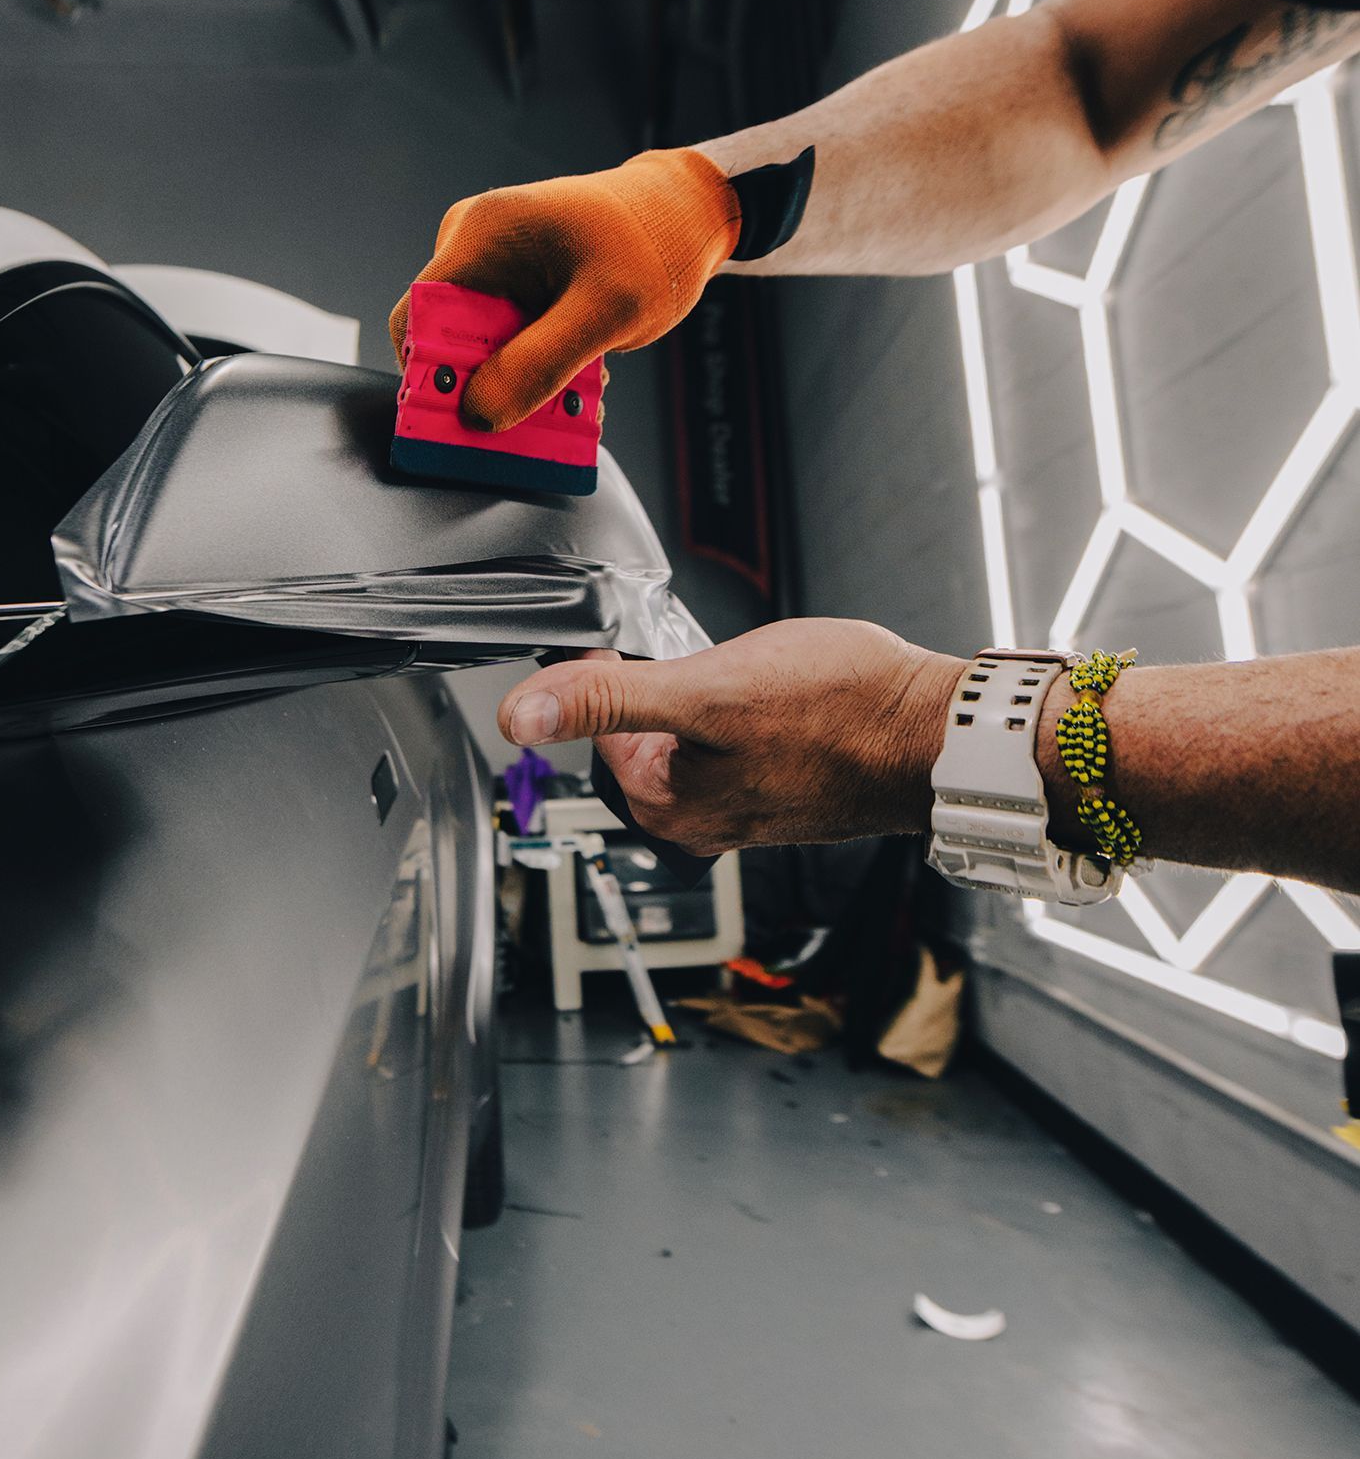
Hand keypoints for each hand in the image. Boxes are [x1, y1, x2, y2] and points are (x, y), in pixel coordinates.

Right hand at [387, 147, 739, 429]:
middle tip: (540, 417)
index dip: (430, 377)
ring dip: (521, 385)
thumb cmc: (653, 245)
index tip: (465, 424)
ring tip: (575, 397)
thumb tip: (478, 415)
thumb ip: (541, 363)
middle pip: (447, 340)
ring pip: (479, 350)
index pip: (418, 317)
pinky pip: (505, 344)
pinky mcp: (513, 286)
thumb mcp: (606, 311)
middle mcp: (475, 246)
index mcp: (482, 235)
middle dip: (488, 389)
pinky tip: (579, 382)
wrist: (686, 217)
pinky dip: (536, 371)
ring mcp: (493, 266)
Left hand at [497, 623, 967, 851]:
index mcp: (666, 805)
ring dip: (702, 694)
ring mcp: (743, 807)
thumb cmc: (842, 712)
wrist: (938, 733)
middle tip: (696, 651)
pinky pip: (733, 742)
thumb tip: (520, 715)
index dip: (604, 669)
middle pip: (639, 732)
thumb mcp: (706, 690)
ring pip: (689, 734)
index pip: (594, 726)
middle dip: (655, 684)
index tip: (620, 639)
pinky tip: (776, 688)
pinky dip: (740, 709)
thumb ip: (606, 699)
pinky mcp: (782, 788)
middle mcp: (699, 819)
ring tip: (744, 667)